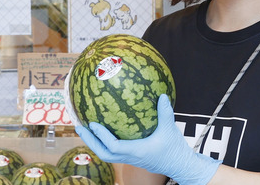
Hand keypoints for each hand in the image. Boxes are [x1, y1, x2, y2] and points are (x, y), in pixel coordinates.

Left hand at [74, 95, 220, 184]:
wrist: (179, 166)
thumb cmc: (174, 149)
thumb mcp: (170, 129)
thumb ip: (165, 112)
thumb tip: (161, 95)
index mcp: (136, 152)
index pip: (113, 147)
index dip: (101, 136)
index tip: (92, 125)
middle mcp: (130, 157)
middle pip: (103, 154)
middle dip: (90, 141)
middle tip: (80, 127)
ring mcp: (130, 159)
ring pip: (107, 155)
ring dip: (95, 143)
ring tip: (86, 130)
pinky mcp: (132, 158)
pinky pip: (113, 152)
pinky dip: (104, 143)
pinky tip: (102, 132)